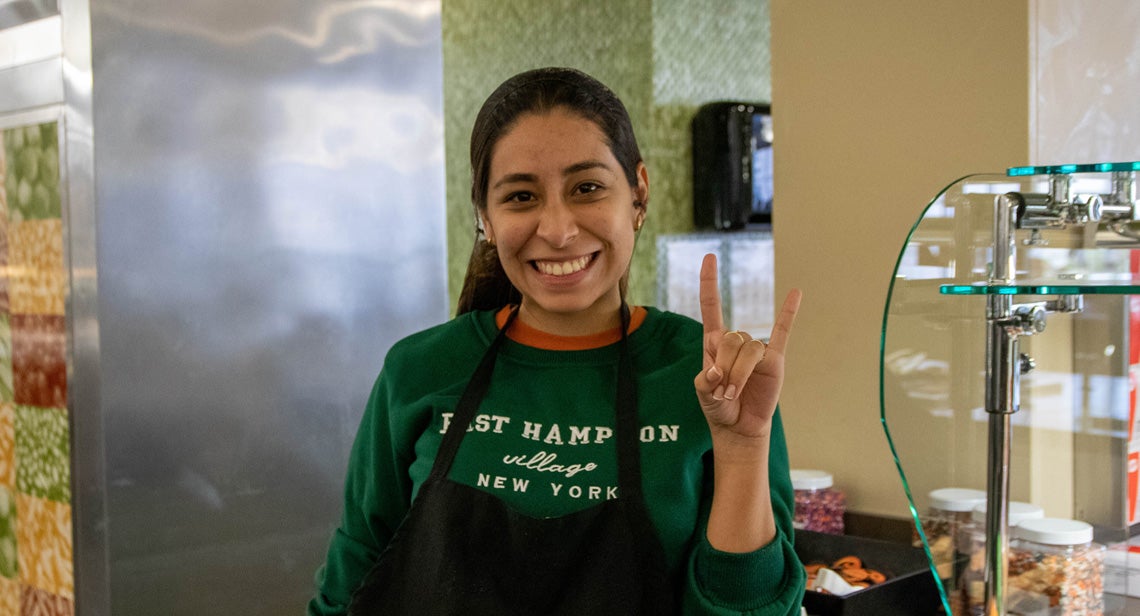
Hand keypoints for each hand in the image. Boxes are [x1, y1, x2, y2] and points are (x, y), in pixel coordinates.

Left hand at [693, 253, 801, 449]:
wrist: (739, 426)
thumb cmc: (718, 407)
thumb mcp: (702, 394)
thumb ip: (704, 381)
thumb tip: (715, 371)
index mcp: (714, 343)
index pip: (711, 305)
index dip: (709, 282)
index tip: (709, 257)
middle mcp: (736, 341)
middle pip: (731, 338)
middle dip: (725, 367)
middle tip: (722, 392)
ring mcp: (757, 350)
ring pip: (750, 349)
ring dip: (739, 375)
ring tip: (732, 395)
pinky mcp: (775, 361)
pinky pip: (783, 332)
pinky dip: (789, 313)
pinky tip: (796, 292)